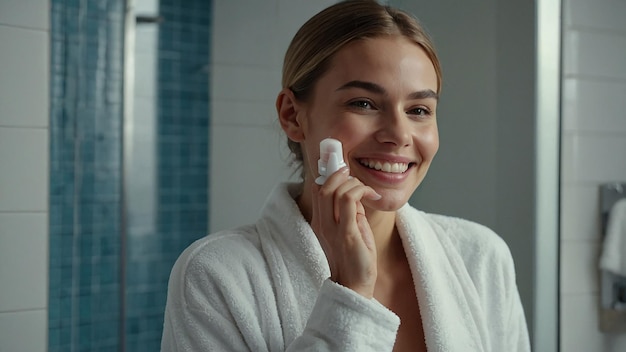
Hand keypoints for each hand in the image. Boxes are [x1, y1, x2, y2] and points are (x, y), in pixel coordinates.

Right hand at [311, 167, 381, 298]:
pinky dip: (362, 191)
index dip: (329, 173)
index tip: (344, 168)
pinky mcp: (347, 234)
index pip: (318, 189)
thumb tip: (357, 193)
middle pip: (323, 185)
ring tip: (366, 190)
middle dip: (340, 173)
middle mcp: (322, 224)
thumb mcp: (351, 229)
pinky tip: (373, 196)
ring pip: (335, 190)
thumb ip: (351, 211)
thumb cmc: (355, 259)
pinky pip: (349, 201)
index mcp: (321, 222)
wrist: (354, 286)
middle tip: (355, 176)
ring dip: (354, 183)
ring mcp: (332, 229)